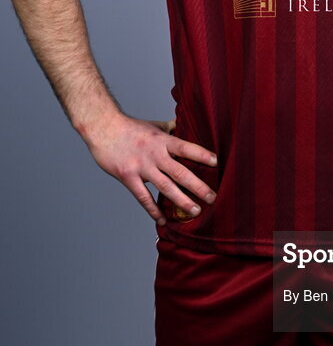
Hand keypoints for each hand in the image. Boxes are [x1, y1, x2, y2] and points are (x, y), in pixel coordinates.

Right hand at [84, 113, 216, 224]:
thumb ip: (170, 128)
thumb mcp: (153, 125)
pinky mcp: (128, 177)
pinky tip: (162, 220)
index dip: (202, 155)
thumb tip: (184, 126)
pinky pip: (143, 197)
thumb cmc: (129, 126)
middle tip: (213, 198)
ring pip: (165, 187)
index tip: (217, 163)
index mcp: (163, 140)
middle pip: (180, 172)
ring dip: (182, 200)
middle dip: (198, 186)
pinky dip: (153, 210)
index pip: (186, 148)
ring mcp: (141, 166)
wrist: (103, 127)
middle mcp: (155, 154)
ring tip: (195, 211)